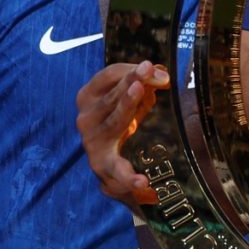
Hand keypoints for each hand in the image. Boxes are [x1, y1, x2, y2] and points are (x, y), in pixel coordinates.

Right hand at [75, 60, 169, 204]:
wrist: (112, 165)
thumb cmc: (123, 121)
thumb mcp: (132, 100)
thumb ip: (146, 84)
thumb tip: (162, 72)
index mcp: (90, 96)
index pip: (109, 75)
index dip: (131, 70)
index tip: (152, 66)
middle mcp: (87, 117)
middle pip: (112, 96)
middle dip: (131, 82)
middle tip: (147, 72)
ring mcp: (93, 141)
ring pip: (114, 122)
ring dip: (126, 108)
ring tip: (139, 97)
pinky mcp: (103, 165)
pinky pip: (116, 170)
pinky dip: (129, 177)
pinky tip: (142, 181)